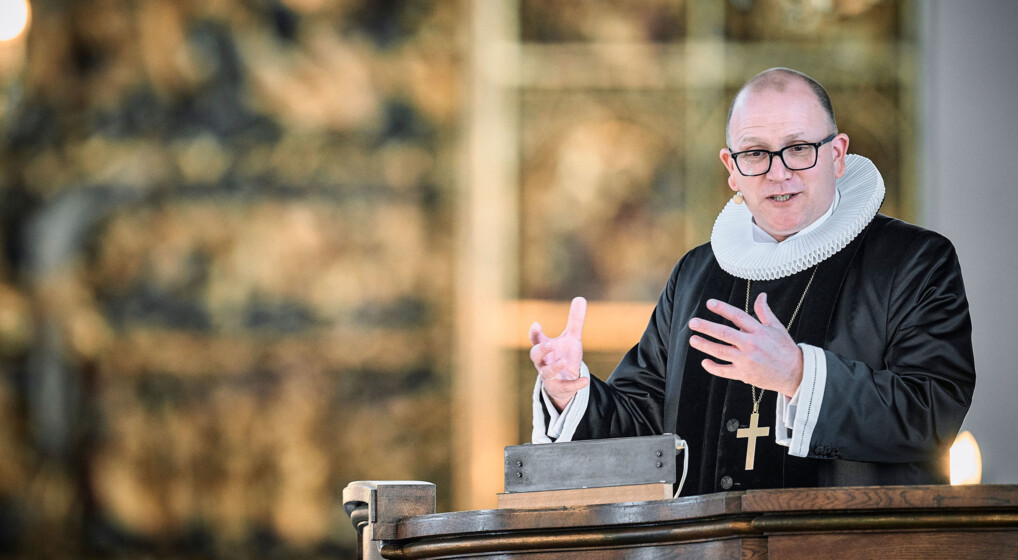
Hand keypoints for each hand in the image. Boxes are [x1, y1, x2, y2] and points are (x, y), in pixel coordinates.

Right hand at [529, 297, 588, 410]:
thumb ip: (575, 321)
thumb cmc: (564, 356)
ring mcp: (550, 376)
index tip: (537, 324)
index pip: (536, 340)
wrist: (565, 381)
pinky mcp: (560, 388)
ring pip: (546, 373)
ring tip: (562, 362)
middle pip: (535, 356)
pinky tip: (585, 380)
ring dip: (553, 367)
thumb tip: (580, 298)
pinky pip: (565, 387)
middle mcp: (543, 362)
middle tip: (550, 344)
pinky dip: (575, 384)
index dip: (535, 333)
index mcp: (545, 348)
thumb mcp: (572, 338)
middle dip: (541, 350)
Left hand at [687, 293, 802, 396]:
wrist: (796, 374)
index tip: (709, 303)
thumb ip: (764, 312)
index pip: (737, 316)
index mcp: (759, 331)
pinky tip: (704, 361)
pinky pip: (724, 371)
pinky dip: (713, 367)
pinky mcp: (744, 374)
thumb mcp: (777, 327)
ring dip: (705, 345)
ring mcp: (746, 360)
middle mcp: (751, 344)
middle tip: (693, 322)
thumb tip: (761, 295)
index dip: (722, 308)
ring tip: (693, 339)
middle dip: (706, 327)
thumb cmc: (785, 349)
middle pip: (724, 333)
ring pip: (720, 351)